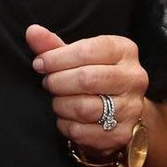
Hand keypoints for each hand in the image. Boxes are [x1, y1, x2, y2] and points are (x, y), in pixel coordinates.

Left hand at [27, 24, 147, 155]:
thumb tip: (32, 32)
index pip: (86, 51)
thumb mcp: (77, 54)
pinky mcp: (122, 134)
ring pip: (84, 108)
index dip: (56, 58)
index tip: (40, 64)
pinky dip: (66, 125)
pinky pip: (83, 131)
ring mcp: (131, 108)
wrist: (121, 108)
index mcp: (124, 50)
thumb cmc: (95, 73)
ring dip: (61, 104)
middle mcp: (133, 78)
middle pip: (86, 79)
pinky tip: (65, 117)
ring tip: (57, 99)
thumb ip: (53, 45)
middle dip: (57, 82)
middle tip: (48, 83)